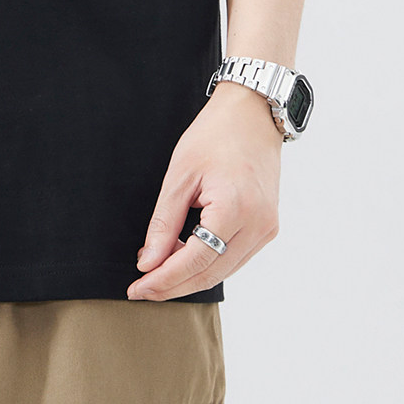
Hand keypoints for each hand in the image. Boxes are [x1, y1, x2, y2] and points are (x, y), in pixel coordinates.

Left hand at [127, 81, 282, 299]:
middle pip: (210, 273)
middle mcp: (258, 226)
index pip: (195, 261)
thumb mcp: (180, 175)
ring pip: (223, 270)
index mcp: (236, 210)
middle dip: (173, 284)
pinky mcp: (268, 227)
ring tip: (155, 272)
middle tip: (140, 290)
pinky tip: (181, 256)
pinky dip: (208, 262)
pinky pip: (234, 257)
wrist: (253, 114)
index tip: (136, 288)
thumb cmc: (214, 135)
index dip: (164, 279)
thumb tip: (148, 262)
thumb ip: (164, 222)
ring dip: (189, 276)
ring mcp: (267, 229)